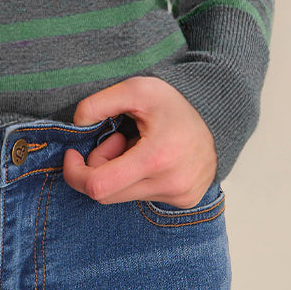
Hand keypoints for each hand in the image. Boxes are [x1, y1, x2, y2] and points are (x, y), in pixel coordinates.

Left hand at [61, 76, 217, 207]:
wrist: (218, 115)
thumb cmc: (175, 101)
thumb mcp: (135, 89)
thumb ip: (99, 103)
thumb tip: (76, 125)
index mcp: (156, 158)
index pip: (99, 186)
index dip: (76, 173)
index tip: (73, 154)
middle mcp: (170, 184)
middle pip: (106, 193)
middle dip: (100, 165)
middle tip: (116, 139)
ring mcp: (179, 196)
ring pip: (124, 195)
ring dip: (119, 171)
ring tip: (136, 145)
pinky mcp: (184, 200)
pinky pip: (143, 195)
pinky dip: (137, 177)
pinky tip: (152, 157)